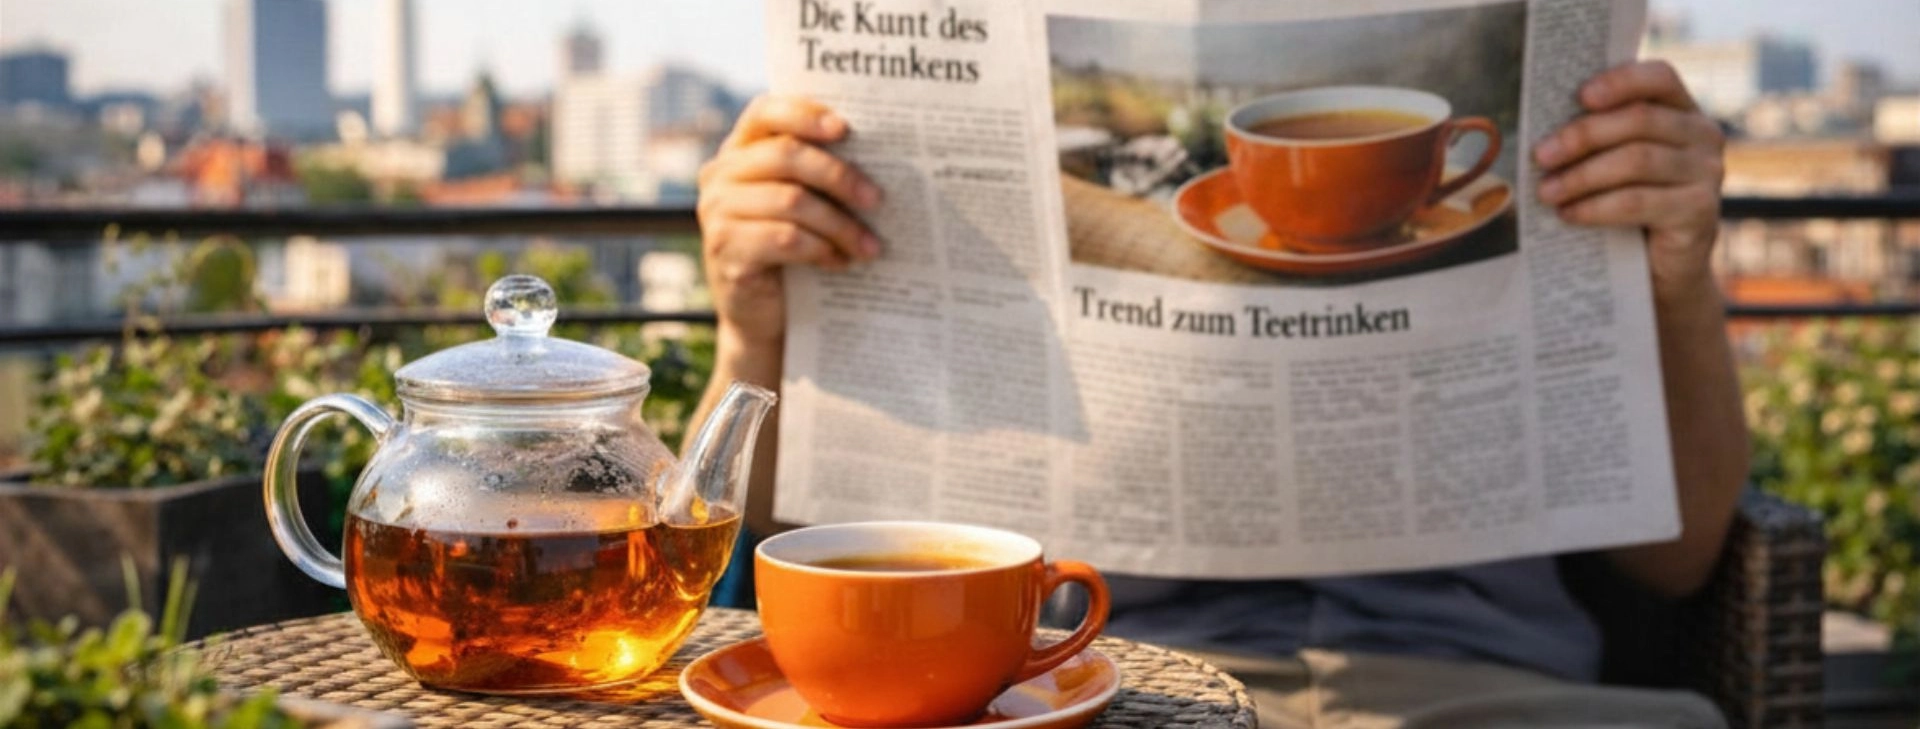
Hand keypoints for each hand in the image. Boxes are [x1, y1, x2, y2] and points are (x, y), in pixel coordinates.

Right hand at [696, 95, 883, 348]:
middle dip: (839, 176)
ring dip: (839, 224)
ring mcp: (716, 212)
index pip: (765, 112)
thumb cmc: (791, 250)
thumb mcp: (801, 204)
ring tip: (870, 245)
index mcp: (739, 151)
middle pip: (785, 155)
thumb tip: (880, 153)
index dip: (805, 114)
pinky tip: (841, 262)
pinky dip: (821, 249)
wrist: (764, 315)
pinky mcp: (725, 250)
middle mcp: (720, 175)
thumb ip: (817, 174)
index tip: (846, 129)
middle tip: (877, 200)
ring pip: (790, 201)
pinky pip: (784, 239)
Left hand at [1533, 61, 1725, 298]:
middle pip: (1640, 120)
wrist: (1658, 269)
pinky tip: (1568, 214)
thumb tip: (1543, 128)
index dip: (1620, 81)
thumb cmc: (1626, 205)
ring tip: (1546, 192)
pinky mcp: (1700, 212)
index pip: (1660, 76)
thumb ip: (1597, 135)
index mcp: (1682, 110)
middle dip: (1582, 136)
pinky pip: (1638, 201)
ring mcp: (1707, 173)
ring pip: (1637, 160)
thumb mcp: (1614, 162)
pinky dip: (1596, 207)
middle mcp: (1703, 135)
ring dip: (1582, 175)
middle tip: (1540, 156)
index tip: (1579, 96)